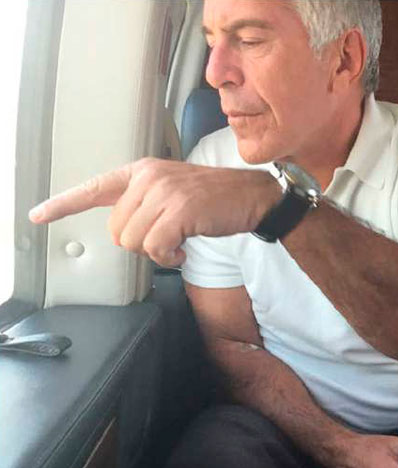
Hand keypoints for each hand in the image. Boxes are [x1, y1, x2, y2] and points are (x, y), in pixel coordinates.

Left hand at [28, 158, 277, 266]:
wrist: (253, 198)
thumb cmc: (215, 200)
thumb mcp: (173, 191)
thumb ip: (144, 203)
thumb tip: (124, 233)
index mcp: (143, 171)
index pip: (95, 187)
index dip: (63, 204)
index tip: (38, 215)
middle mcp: (148, 178)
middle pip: (116, 230)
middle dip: (140, 244)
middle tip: (167, 240)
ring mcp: (164, 193)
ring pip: (133, 242)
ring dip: (157, 253)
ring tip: (178, 244)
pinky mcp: (179, 210)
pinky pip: (155, 249)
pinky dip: (169, 259)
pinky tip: (183, 252)